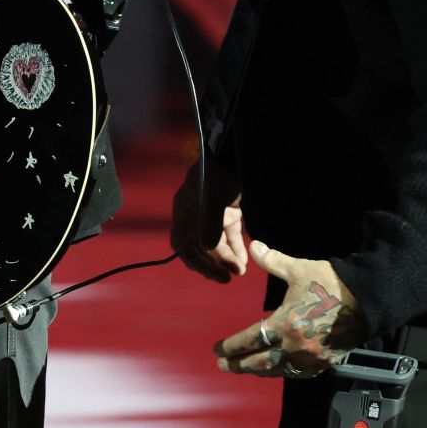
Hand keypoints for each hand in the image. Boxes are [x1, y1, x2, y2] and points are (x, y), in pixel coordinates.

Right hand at [169, 158, 247, 282]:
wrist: (239, 151)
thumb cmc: (221, 171)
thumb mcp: (214, 196)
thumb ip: (209, 223)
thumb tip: (206, 248)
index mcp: (185, 210)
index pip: (183, 245)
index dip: (196, 262)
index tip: (214, 274)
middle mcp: (196, 214)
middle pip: (200, 247)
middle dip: (215, 263)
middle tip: (230, 277)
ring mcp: (212, 212)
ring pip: (216, 243)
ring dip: (227, 258)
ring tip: (240, 270)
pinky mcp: (229, 210)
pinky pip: (229, 234)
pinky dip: (236, 247)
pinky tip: (244, 259)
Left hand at [212, 242, 365, 379]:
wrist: (367, 298)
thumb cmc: (330, 283)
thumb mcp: (298, 269)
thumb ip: (272, 261)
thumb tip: (253, 245)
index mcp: (284, 324)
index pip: (249, 340)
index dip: (231, 346)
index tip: (217, 349)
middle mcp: (294, 346)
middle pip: (260, 361)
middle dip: (239, 364)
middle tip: (223, 365)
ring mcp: (310, 357)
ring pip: (278, 370)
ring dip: (259, 370)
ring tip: (246, 368)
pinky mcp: (325, 361)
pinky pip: (299, 373)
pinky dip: (284, 372)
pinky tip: (278, 369)